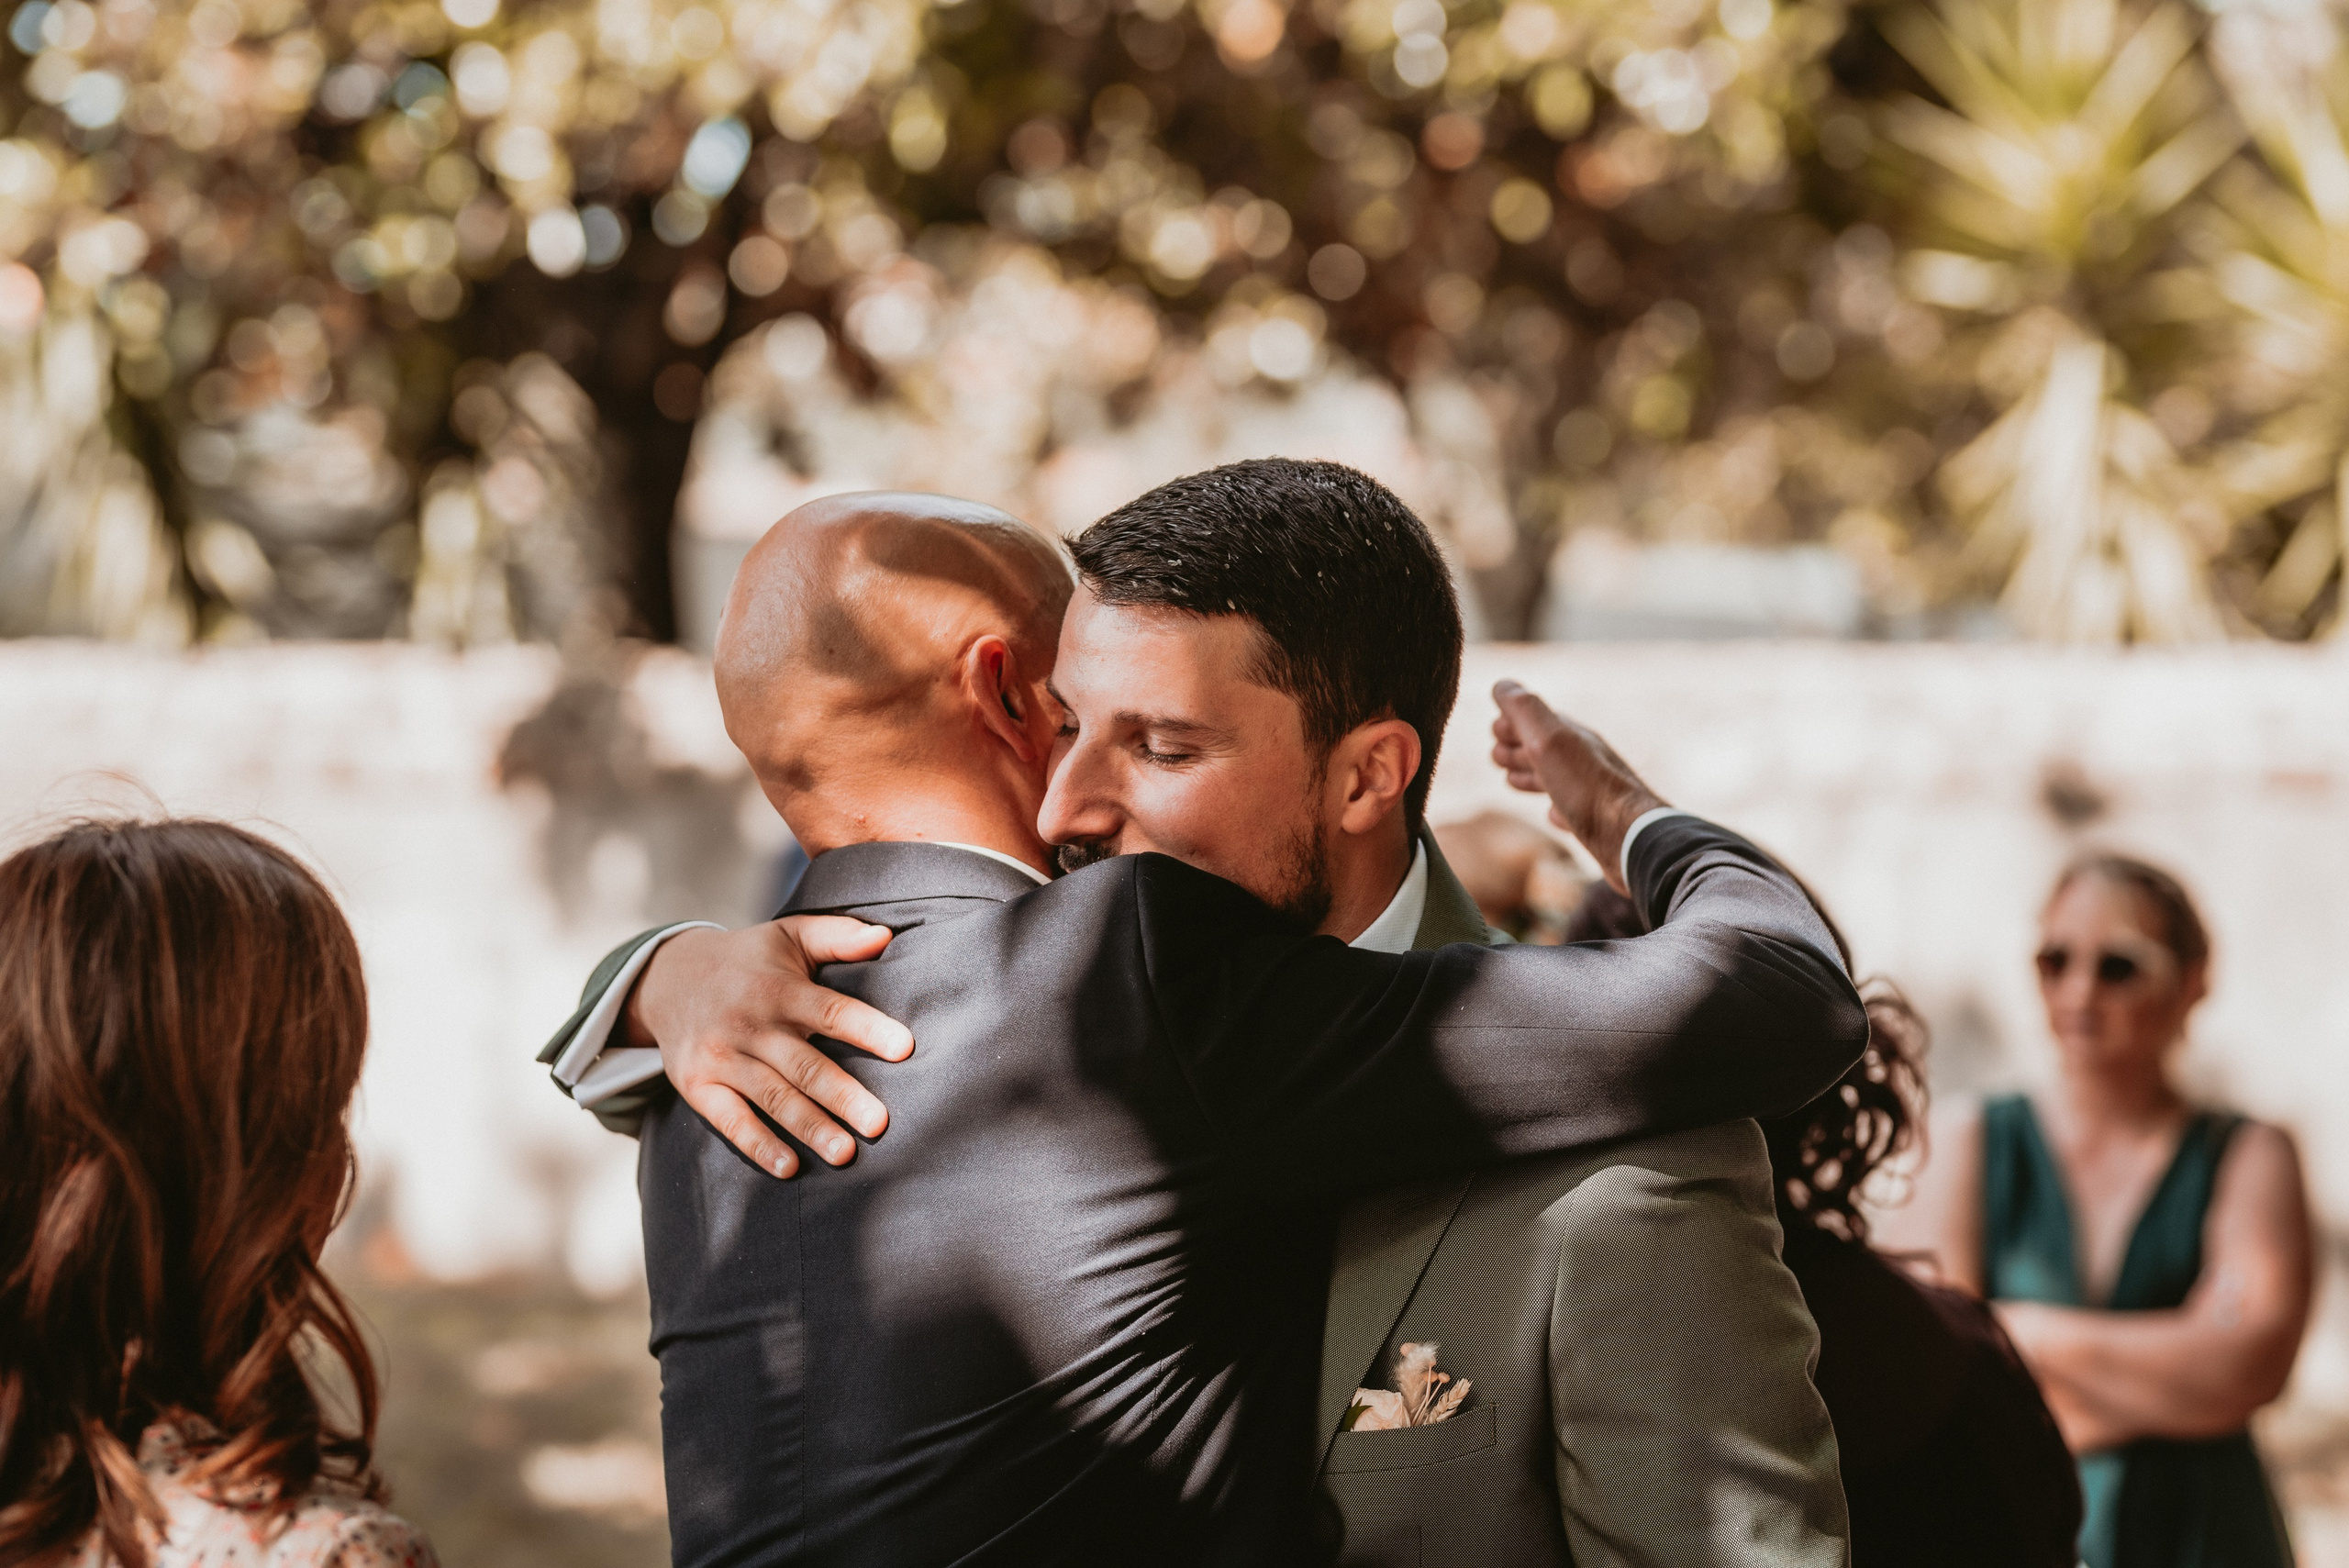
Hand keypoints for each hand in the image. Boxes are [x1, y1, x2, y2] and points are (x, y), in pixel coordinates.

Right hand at [625, 917, 915, 1177]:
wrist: (667, 979)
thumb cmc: (749, 960)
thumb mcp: (789, 935)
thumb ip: (837, 936)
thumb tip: (885, 936)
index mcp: (778, 989)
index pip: (829, 1010)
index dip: (866, 1029)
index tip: (904, 1048)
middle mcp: (750, 1024)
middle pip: (803, 1065)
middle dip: (842, 1095)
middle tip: (880, 1123)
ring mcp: (722, 1057)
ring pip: (772, 1097)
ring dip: (810, 1127)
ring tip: (845, 1153)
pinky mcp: (698, 1086)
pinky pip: (730, 1120)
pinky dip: (758, 1145)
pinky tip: (788, 1167)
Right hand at [1489, 680, 1664, 894]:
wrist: (1629, 840)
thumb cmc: (1586, 790)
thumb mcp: (1549, 741)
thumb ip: (1525, 711)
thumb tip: (1502, 684)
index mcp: (1571, 735)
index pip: (1530, 718)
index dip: (1508, 726)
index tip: (1499, 738)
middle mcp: (1581, 758)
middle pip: (1539, 747)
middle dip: (1514, 750)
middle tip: (1502, 761)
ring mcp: (1588, 790)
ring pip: (1552, 777)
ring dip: (1530, 776)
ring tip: (1515, 782)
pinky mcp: (1594, 821)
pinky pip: (1569, 808)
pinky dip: (1555, 808)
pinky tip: (1553, 815)